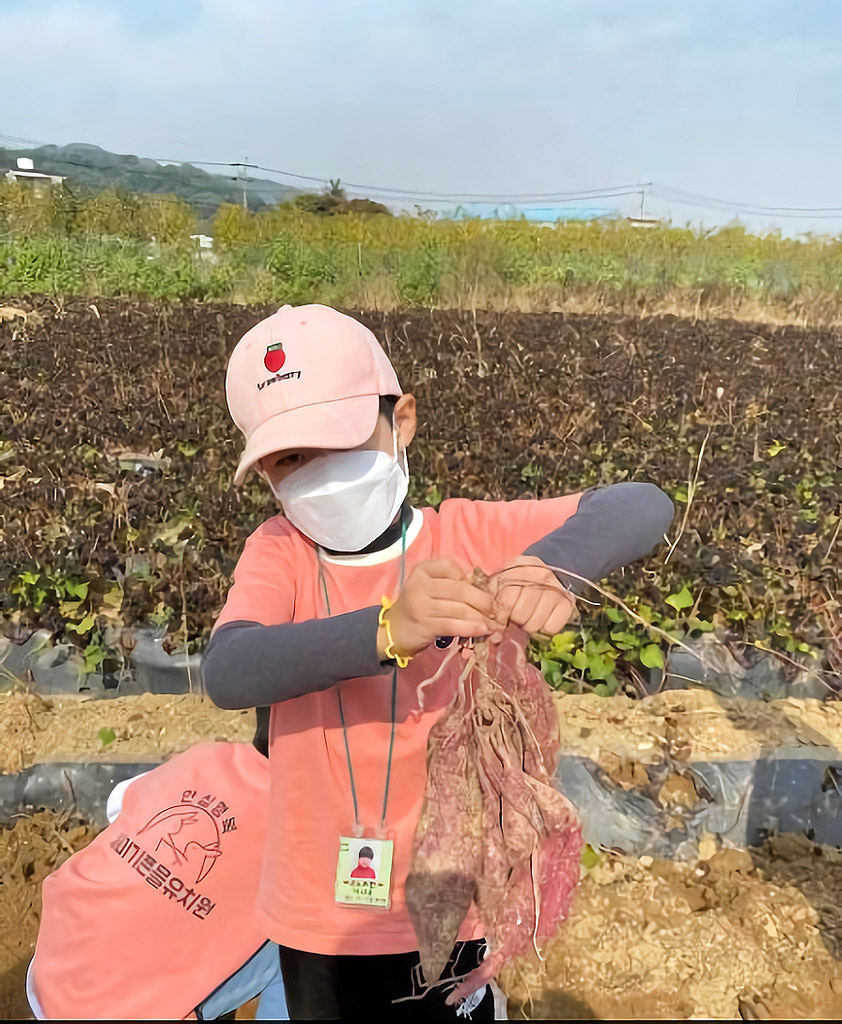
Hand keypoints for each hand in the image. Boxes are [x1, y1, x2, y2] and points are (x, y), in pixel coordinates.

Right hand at [377, 559, 499, 659]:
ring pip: (459, 608)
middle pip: (459, 589)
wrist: (392, 630)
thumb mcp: (428, 588)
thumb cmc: (417, 607)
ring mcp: (421, 604)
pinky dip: (471, 628)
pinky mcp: (425, 624)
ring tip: (492, 622)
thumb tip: (481, 587)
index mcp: (421, 570)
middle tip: (495, 608)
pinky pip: (454, 625)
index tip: (479, 589)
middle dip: (482, 600)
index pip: (450, 566)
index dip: (469, 578)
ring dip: (480, 617)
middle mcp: (419, 584)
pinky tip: (483, 630)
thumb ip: (449, 583)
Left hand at [489, 556, 575, 640]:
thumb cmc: (514, 583)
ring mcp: (557, 589)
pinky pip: (552, 627)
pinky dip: (545, 628)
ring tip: (527, 617)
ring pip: (536, 623)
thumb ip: (491, 600)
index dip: (500, 613)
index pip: (507, 600)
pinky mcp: (567, 603)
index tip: (500, 614)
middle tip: (515, 615)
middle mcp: (542, 575)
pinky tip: (541, 619)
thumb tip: (494, 632)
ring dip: (529, 625)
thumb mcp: (499, 583)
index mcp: (520, 567)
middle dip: (514, 619)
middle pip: (521, 613)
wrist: (541, 575)